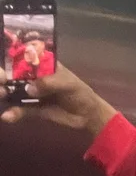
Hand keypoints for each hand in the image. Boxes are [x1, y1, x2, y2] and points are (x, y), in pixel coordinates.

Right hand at [0, 63, 116, 134]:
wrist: (88, 115)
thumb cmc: (80, 93)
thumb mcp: (68, 83)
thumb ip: (49, 83)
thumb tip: (29, 89)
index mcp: (43, 65)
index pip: (24, 58)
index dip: (13, 61)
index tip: (4, 69)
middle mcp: (35, 77)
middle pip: (15, 76)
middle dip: (5, 80)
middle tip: (0, 86)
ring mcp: (33, 93)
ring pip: (15, 93)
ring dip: (6, 96)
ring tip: (1, 97)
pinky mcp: (34, 109)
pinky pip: (21, 110)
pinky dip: (14, 113)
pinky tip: (7, 117)